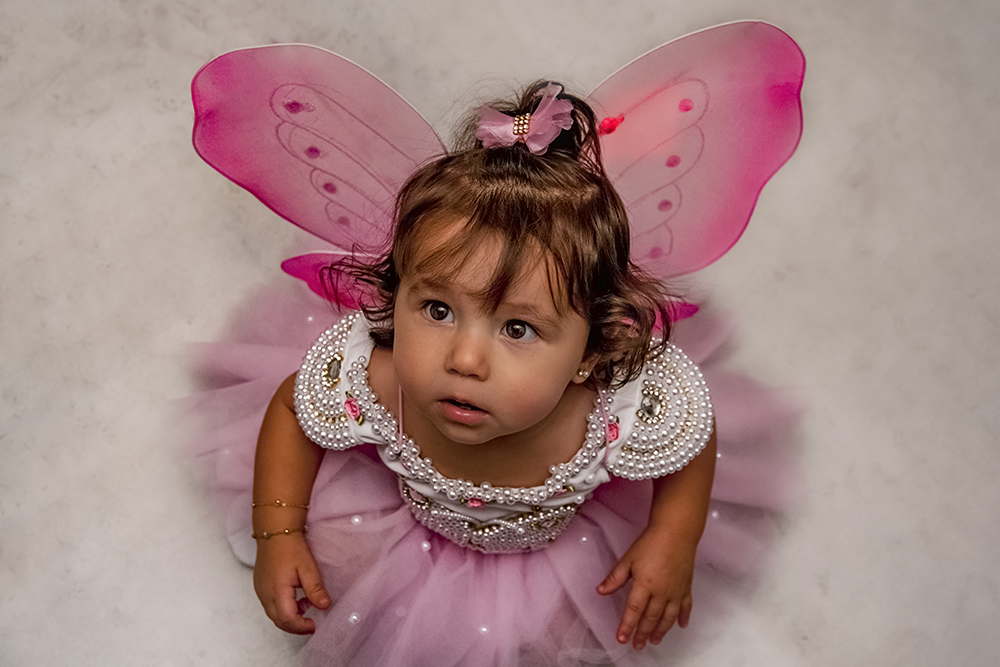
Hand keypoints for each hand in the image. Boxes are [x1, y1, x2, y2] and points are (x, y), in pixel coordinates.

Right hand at [253, 532, 330, 633]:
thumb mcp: (308, 567)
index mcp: (276, 591)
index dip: (302, 626)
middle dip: (296, 626)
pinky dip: (284, 609)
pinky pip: (271, 605)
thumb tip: (324, 606)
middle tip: (312, 624)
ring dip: (290, 618)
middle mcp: (265, 595)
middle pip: (279, 621)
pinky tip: (297, 599)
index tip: (315, 625)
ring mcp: (261, 591)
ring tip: (307, 607)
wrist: (275, 532)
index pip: (287, 619)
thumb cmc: (290, 547)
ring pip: (274, 615)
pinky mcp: (261, 587)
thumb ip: (315, 588)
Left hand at [597, 527, 696, 649]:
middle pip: (651, 618)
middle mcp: (661, 591)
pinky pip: (685, 607)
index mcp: (645, 584)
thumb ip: (615, 577)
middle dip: (643, 633)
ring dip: (661, 631)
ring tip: (655, 640)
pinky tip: (681, 626)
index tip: (622, 638)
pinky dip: (683, 617)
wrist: (676, 531)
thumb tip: (601, 590)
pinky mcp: (686, 587)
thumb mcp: (628, 558)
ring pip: (668, 617)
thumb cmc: (652, 541)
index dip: (627, 626)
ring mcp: (675, 590)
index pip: (634, 611)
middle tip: (638, 644)